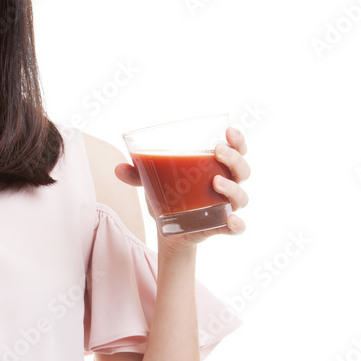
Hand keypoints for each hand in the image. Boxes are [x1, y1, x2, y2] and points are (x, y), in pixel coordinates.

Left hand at [114, 126, 249, 250]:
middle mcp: (227, 185)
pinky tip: (231, 220)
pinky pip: (237, 227)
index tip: (229, 131)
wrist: (168, 230)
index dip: (238, 140)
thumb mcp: (152, 182)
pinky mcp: (220, 226)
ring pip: (241, 196)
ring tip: (216, 182)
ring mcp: (226, 206)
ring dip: (232, 188)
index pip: (237, 150)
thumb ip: (137, 173)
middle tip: (218, 151)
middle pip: (242, 170)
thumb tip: (118, 168)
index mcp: (216, 168)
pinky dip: (237, 224)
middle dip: (234, 159)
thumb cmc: (169, 196)